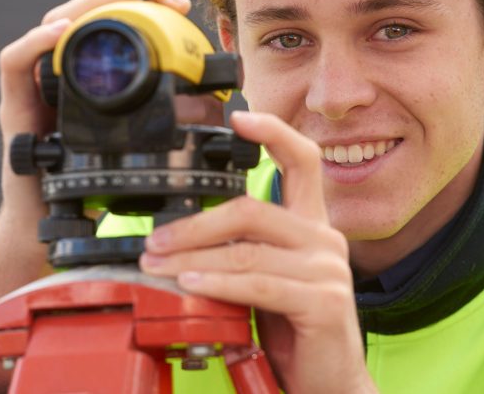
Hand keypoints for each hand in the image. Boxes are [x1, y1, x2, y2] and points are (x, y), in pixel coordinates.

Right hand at [0, 0, 203, 217]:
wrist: (51, 222)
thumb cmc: (95, 178)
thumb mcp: (140, 138)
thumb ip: (166, 116)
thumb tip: (214, 101)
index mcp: (93, 69)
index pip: (112, 14)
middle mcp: (63, 67)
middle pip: (86, 9)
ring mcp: (37, 83)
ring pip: (55, 23)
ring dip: (92, 1)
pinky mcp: (15, 106)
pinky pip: (15, 63)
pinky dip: (38, 41)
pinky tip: (65, 29)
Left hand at [140, 111, 375, 393]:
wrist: (328, 385)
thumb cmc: (293, 328)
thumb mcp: (266, 278)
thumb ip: (243, 249)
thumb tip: (187, 236)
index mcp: (310, 223)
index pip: (302, 160)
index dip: (273, 131)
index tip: (238, 117)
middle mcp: (324, 237)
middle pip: (252, 209)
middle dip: (195, 224)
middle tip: (155, 240)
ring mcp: (327, 268)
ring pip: (246, 250)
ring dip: (192, 256)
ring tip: (157, 266)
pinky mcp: (324, 301)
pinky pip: (257, 284)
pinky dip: (216, 283)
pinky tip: (189, 284)